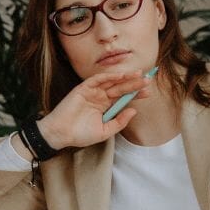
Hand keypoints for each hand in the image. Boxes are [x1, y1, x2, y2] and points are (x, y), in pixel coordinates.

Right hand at [37, 69, 152, 149]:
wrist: (61, 134)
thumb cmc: (81, 134)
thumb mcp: (105, 131)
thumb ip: (120, 122)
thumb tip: (134, 110)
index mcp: (106, 107)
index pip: (124, 98)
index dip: (136, 94)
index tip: (148, 92)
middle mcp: (101, 98)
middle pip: (121, 88)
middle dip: (134, 84)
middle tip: (148, 80)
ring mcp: (92, 92)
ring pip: (111, 82)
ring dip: (124, 78)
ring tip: (138, 75)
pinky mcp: (83, 88)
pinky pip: (97, 79)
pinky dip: (108, 76)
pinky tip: (120, 76)